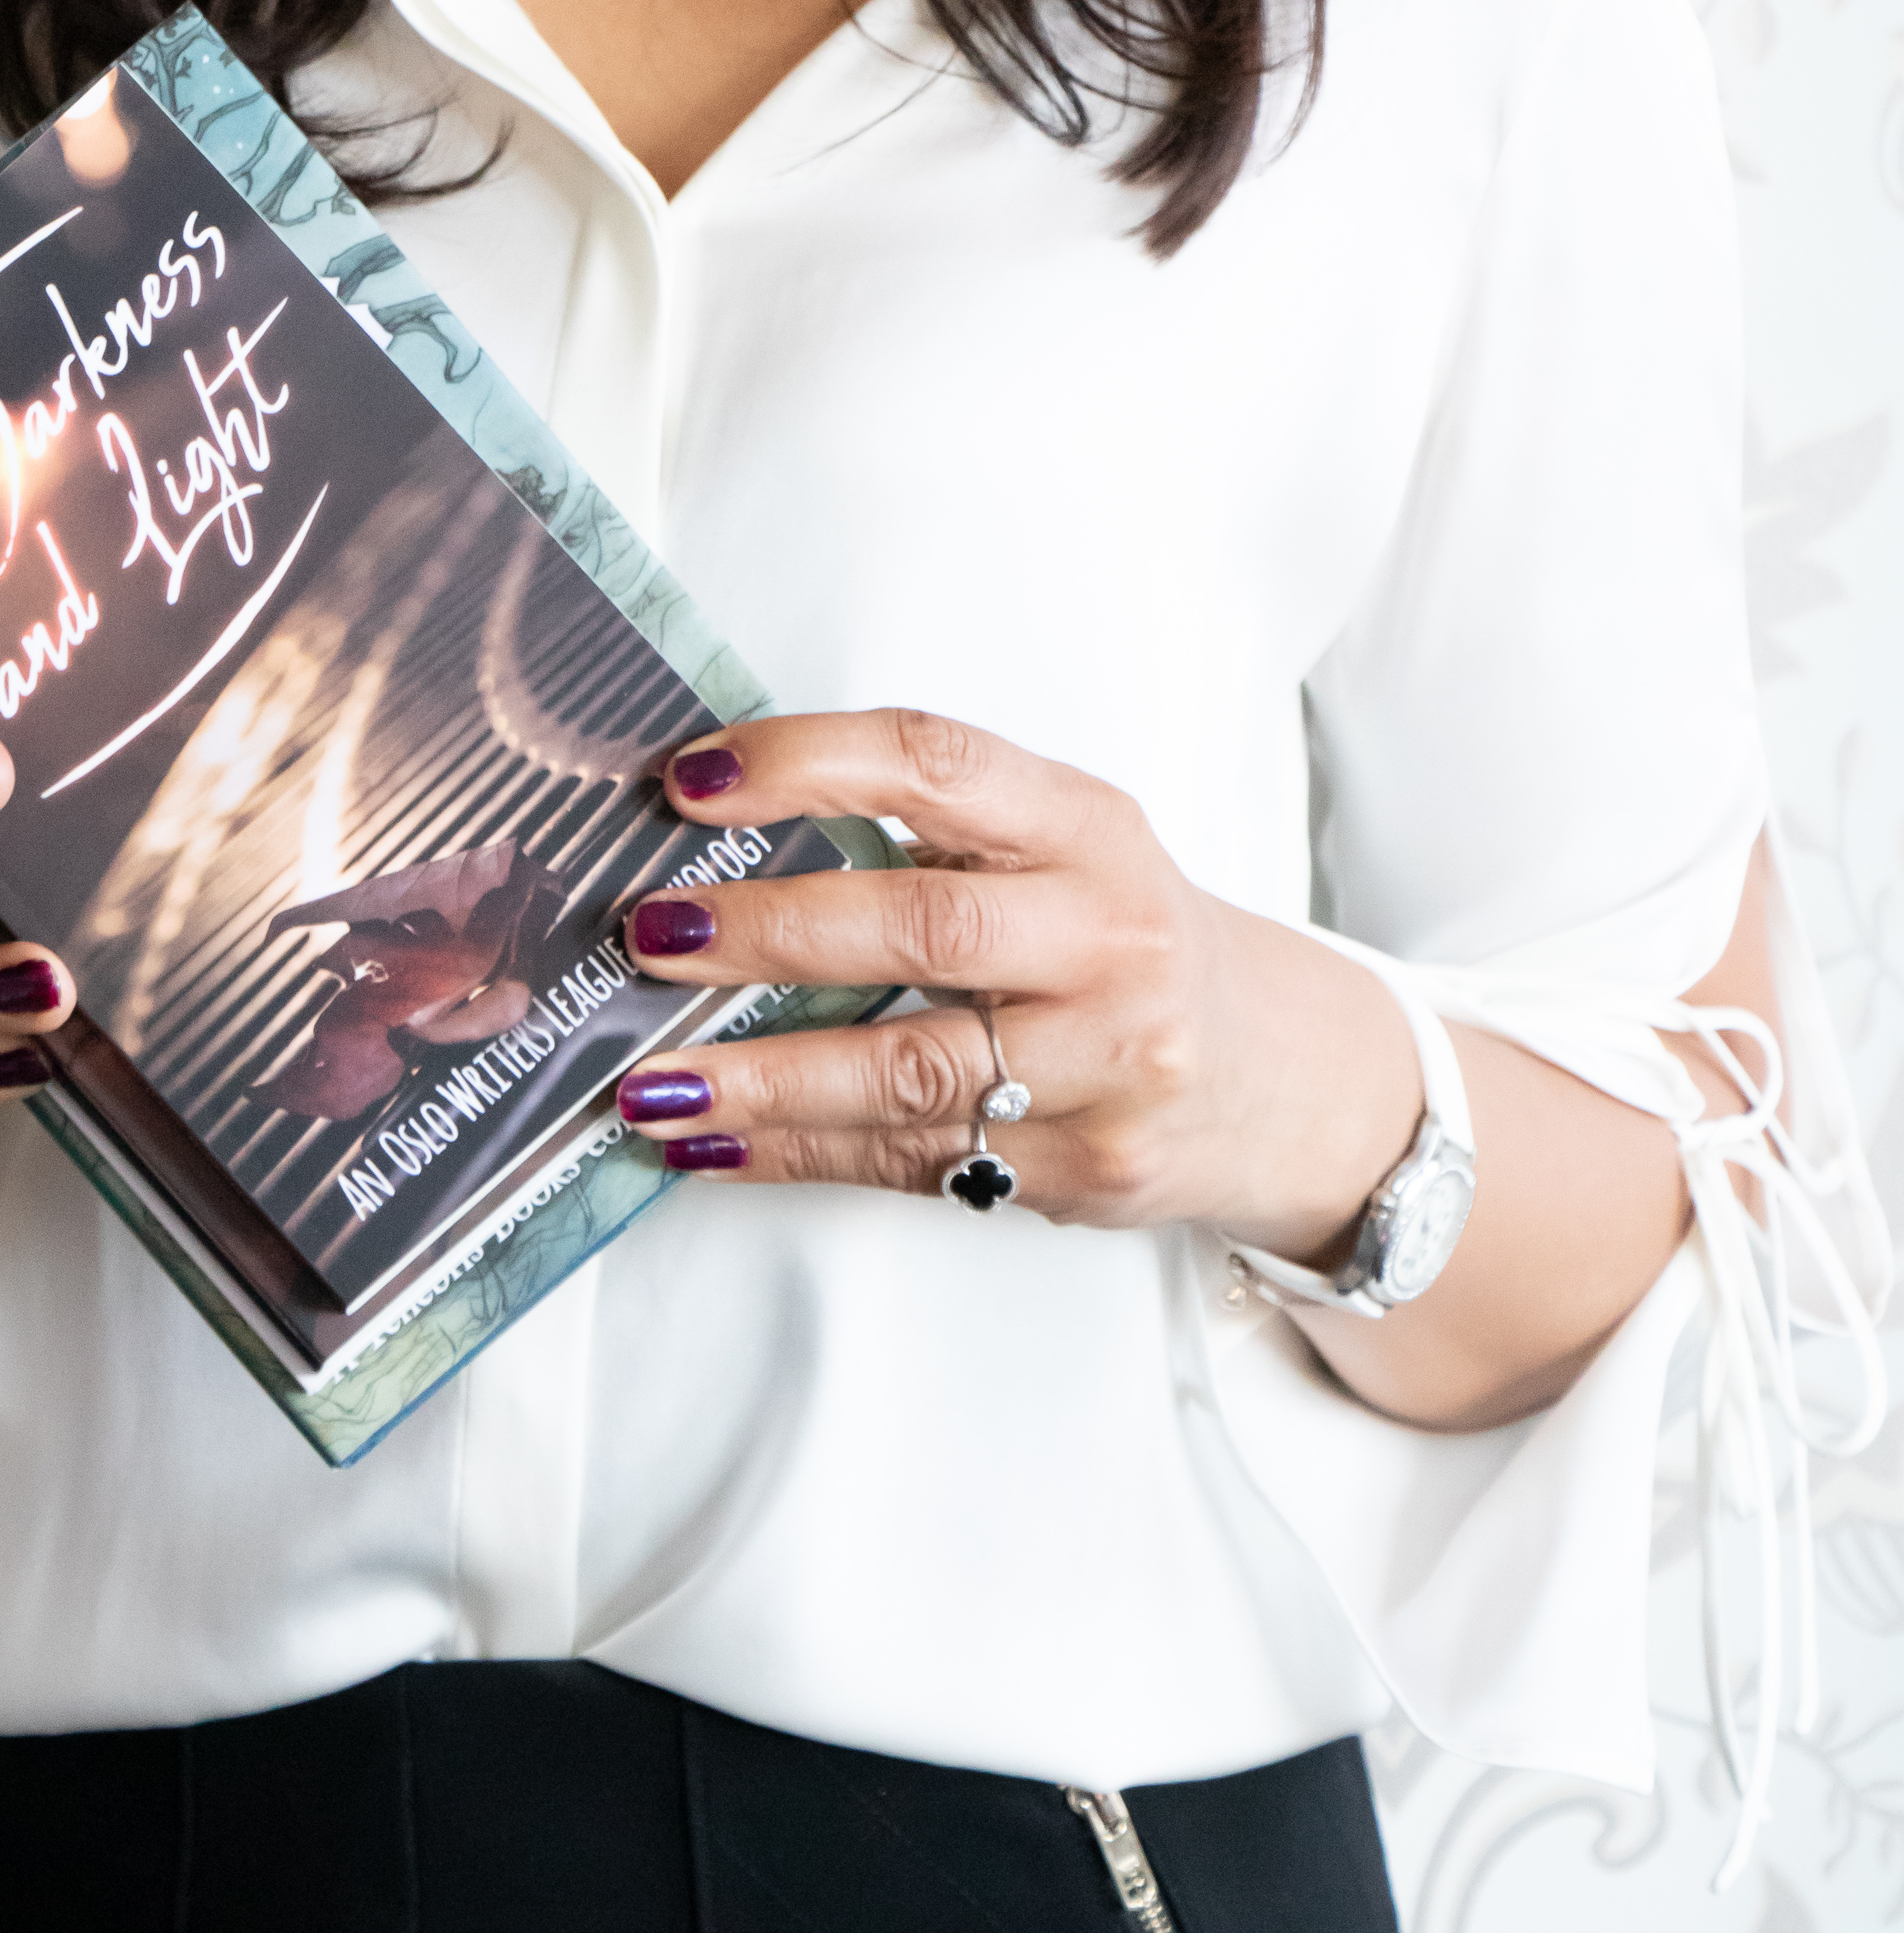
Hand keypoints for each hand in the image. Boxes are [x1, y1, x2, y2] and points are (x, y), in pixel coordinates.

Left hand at [613, 709, 1419, 1259]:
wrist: (1283, 1079)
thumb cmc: (1127, 941)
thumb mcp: (1067, 849)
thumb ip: (933, 831)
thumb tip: (721, 826)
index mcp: (1089, 828)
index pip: (937, 765)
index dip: (807, 763)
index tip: (692, 780)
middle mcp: (1107, 939)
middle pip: (920, 926)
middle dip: (766, 930)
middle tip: (651, 933)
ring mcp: (1104, 1065)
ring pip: (908, 1072)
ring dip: (760, 1077)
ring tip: (649, 1079)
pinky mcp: (1084, 1169)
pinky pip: (914, 1162)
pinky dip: (797, 1153)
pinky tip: (712, 1145)